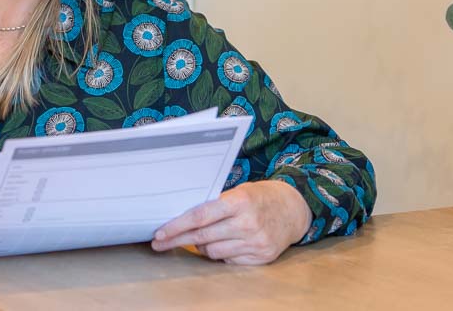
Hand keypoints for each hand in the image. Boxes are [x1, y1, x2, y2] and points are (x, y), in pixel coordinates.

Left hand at [150, 180, 312, 264]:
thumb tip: (181, 218)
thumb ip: (215, 205)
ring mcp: (255, 242)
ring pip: (213, 252)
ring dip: (203, 246)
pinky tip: (227, 242)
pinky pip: (228, 260)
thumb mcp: (238, 192)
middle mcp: (248, 223)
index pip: (201, 216)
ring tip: (205, 236)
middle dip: (177, 240)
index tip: (160, 232)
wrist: (292, 209)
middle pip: (202, 237)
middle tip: (160, 243)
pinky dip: (222, 253)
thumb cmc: (259, 197)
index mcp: (240, 202)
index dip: (177, 226)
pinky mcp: (261, 257)